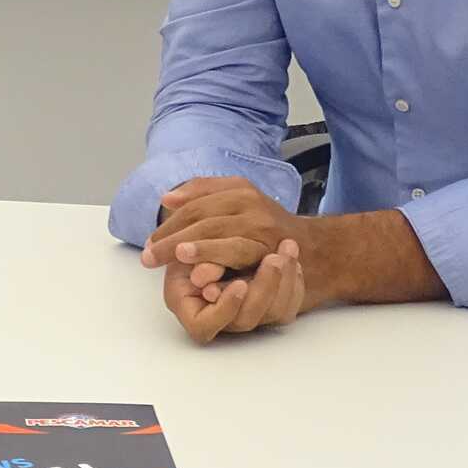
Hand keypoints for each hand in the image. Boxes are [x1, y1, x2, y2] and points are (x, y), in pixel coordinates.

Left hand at [143, 176, 318, 296]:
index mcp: (240, 191)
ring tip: (173, 259)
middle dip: (172, 240)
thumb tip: (167, 198)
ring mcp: (265, 231)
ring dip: (197, 250)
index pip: (195, 206)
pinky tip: (200, 276)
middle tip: (149, 257)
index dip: (169, 224)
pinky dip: (219, 266)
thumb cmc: (269, 226)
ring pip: (222, 237)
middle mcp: (253, 207)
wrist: (319, 250)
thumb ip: (204, 192)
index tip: (148, 242)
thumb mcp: (241, 199)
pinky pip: (242, 260)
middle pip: (203, 221)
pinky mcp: (273, 254)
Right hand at [162, 237, 306, 343]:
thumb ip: (198, 259)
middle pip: (246, 320)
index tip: (240, 284)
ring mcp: (247, 315)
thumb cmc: (194, 246)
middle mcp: (221, 318)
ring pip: (273, 314)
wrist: (216, 240)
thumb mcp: (191, 247)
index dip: (224, 308)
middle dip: (263, 288)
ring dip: (284, 280)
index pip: (203, 326)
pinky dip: (294, 280)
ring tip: (287, 247)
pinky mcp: (269, 308)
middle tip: (273, 259)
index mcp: (191, 309)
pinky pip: (289, 304)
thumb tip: (197, 270)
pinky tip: (290, 257)